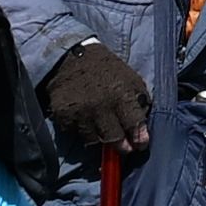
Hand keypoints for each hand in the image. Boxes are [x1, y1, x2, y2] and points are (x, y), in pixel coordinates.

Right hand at [37, 37, 152, 162]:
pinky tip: (84, 118)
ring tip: (102, 126)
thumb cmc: (107, 71)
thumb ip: (140, 103)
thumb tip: (142, 130)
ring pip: (94, 141)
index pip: (134, 125)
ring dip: (100, 138)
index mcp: (121, 94)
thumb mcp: (131, 80)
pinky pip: (76, 134)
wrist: (70, 58)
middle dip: (122, 147)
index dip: (140, 139)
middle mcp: (100, 105)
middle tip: (124, 147)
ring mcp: (80, 112)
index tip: (140, 145)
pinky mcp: (63, 117)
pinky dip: (82, 130)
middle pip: (114, 140)